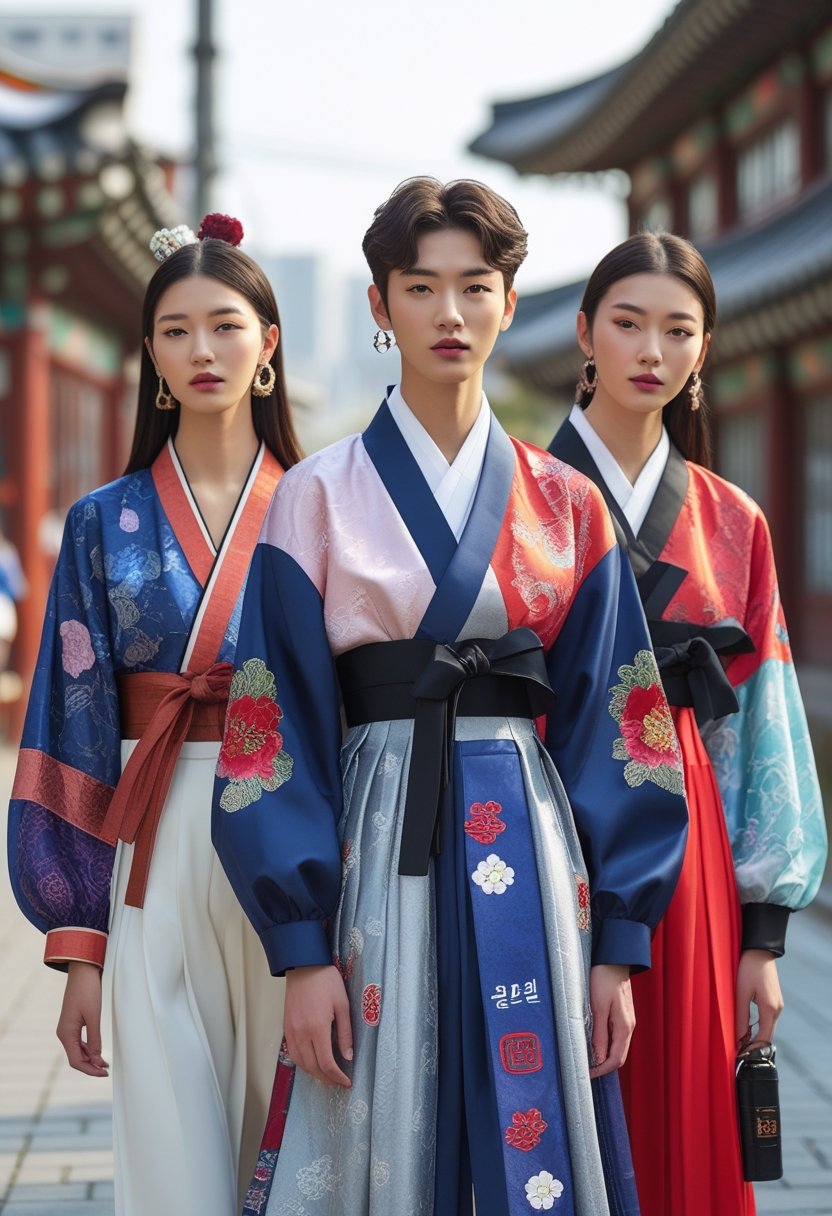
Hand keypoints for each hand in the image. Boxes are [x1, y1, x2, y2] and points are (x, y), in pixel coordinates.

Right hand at [56, 961, 108, 1076]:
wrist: (82, 971)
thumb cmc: (87, 990)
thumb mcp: (94, 1015)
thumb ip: (94, 1038)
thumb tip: (97, 1058)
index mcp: (66, 1033)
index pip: (76, 1061)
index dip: (90, 1069)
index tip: (104, 1072)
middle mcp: (63, 1033)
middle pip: (75, 1058)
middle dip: (90, 1066)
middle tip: (107, 1070)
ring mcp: (67, 1028)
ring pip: (77, 1051)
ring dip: (90, 1058)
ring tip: (104, 1063)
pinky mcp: (72, 1023)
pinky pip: (78, 1042)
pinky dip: (88, 1049)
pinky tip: (97, 1052)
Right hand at [284, 965, 352, 1087]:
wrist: (304, 965)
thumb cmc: (326, 981)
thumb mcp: (343, 1005)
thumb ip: (345, 1033)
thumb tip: (347, 1056)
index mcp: (317, 1027)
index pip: (326, 1063)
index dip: (337, 1077)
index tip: (347, 1082)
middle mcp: (301, 1032)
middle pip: (312, 1067)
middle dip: (327, 1079)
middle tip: (339, 1082)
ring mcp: (291, 1031)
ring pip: (300, 1063)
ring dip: (314, 1073)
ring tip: (327, 1075)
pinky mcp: (286, 1027)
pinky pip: (292, 1053)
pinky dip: (303, 1063)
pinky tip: (312, 1062)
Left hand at [588, 963, 633, 1077]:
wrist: (613, 960)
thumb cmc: (604, 979)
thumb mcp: (598, 1007)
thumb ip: (599, 1034)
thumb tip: (599, 1058)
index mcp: (624, 1027)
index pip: (616, 1060)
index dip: (601, 1070)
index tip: (586, 1074)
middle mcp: (628, 1027)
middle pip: (618, 1056)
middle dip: (602, 1066)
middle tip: (585, 1070)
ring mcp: (626, 1021)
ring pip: (616, 1047)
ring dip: (603, 1056)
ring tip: (586, 1058)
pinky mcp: (620, 1015)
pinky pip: (614, 1037)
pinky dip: (605, 1044)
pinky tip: (593, 1043)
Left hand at [736, 950, 782, 1049]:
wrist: (759, 951)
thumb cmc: (748, 969)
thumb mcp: (740, 993)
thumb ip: (741, 1017)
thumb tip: (739, 1038)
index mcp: (770, 1009)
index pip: (764, 1038)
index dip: (752, 1049)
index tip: (740, 1056)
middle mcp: (777, 1009)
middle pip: (767, 1035)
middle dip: (755, 1045)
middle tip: (739, 1053)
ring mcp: (778, 1005)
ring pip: (768, 1027)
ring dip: (756, 1036)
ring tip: (741, 1044)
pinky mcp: (774, 1000)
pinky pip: (768, 1019)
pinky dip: (759, 1027)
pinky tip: (748, 1029)